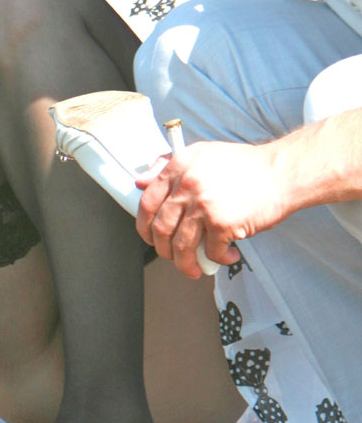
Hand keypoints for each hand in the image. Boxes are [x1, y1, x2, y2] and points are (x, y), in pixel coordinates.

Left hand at [135, 141, 288, 277]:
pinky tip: (227, 256)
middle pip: (161, 229)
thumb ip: (168, 165)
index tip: (150, 236)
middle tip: (172, 257)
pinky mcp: (223, 223)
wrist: (282, 172)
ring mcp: (204, 205)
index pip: (147, 202)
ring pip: (181, 246)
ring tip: (194, 268)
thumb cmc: (246, 166)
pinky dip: (218, 260)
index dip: (144, 225)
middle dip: (163, 250)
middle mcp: (188, 185)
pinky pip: (212, 252)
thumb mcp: (202, 154)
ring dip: (186, 264)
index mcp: (179, 167)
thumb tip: (141, 182)